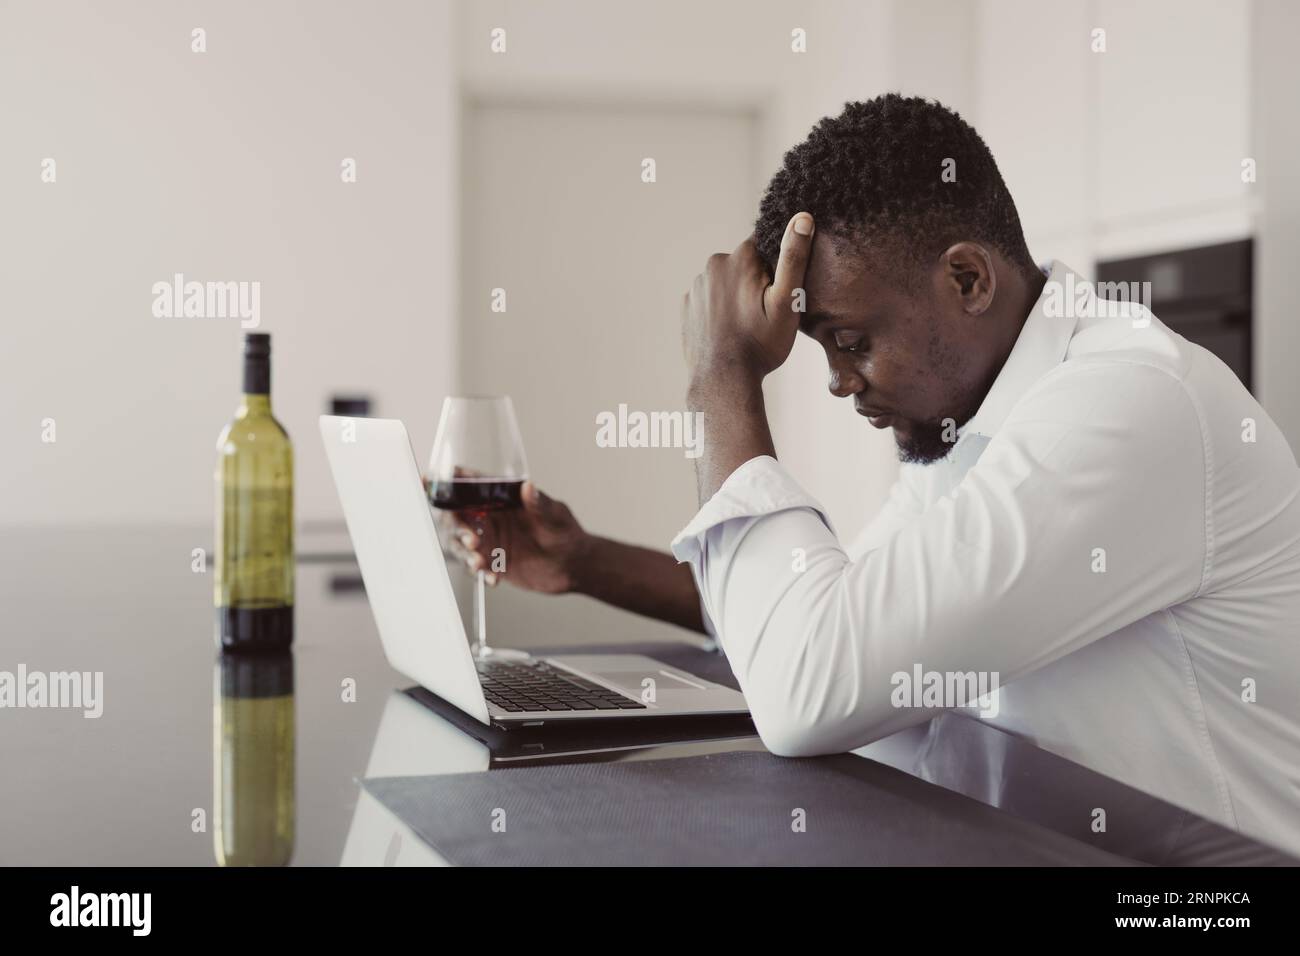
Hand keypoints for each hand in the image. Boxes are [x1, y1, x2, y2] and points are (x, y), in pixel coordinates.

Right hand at [441, 481, 588, 593]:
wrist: (573, 566)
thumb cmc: (566, 533)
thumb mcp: (556, 516)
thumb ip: (540, 504)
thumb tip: (529, 487)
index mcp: (501, 499)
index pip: (471, 485)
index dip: (450, 481)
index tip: (431, 481)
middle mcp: (490, 517)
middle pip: (457, 515)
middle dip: (457, 526)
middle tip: (471, 539)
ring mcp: (489, 540)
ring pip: (462, 543)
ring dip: (465, 552)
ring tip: (479, 562)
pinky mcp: (492, 562)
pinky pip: (476, 567)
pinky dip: (481, 573)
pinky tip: (493, 579)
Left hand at [681, 213, 814, 385]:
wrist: (723, 380)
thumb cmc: (760, 344)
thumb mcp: (787, 302)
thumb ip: (793, 257)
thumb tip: (802, 218)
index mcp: (739, 258)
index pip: (765, 245)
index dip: (777, 267)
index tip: (780, 291)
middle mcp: (713, 265)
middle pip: (745, 264)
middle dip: (758, 282)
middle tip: (767, 313)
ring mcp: (697, 286)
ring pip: (727, 282)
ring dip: (738, 296)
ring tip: (749, 326)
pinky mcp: (687, 306)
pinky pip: (711, 300)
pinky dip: (721, 310)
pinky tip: (731, 331)